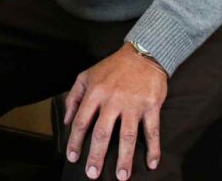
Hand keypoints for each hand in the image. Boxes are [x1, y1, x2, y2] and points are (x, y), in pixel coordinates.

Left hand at [63, 44, 167, 179]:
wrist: (143, 53)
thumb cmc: (112, 67)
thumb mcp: (86, 76)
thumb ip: (74, 98)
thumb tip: (68, 122)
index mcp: (95, 92)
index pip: (82, 121)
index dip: (76, 141)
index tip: (73, 158)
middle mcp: (113, 100)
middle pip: (103, 133)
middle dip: (97, 156)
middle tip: (93, 174)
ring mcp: (133, 104)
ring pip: (128, 136)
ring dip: (125, 159)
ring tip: (122, 177)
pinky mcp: (151, 106)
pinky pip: (152, 130)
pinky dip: (153, 148)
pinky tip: (152, 164)